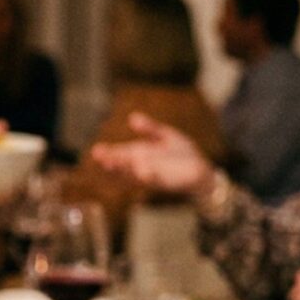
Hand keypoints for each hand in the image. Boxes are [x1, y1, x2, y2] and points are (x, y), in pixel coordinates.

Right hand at [87, 113, 215, 196]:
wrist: (202, 170)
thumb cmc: (183, 155)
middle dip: (110, 162)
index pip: (119, 155)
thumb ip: (150, 128)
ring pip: (134, 175)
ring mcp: (153, 176)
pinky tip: (143, 170)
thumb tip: (133, 117)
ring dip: (123, 170)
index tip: (97, 150)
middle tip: (99, 156)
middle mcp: (142, 168)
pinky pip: (156, 180)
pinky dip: (149, 176)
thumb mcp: (165, 136)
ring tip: (112, 163)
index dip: (108, 153)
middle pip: (122, 166)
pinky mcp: (167, 182)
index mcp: (139, 156)